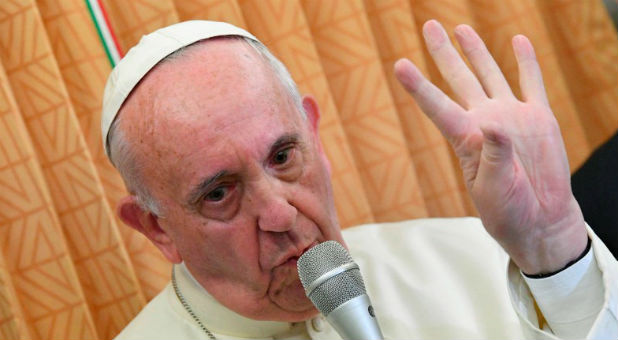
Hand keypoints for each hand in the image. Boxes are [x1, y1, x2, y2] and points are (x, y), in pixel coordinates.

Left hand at [394, 20, 587, 274]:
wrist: (540, 220)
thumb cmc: (509, 211)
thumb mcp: (496, 190)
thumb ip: (495, 157)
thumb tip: (494, 124)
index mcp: (466, 140)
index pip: (437, 106)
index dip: (418, 86)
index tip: (399, 65)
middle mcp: (484, 121)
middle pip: (459, 79)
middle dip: (444, 52)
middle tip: (429, 26)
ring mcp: (511, 116)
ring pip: (490, 74)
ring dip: (476, 51)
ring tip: (461, 29)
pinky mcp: (538, 118)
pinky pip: (531, 83)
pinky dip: (526, 62)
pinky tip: (517, 41)